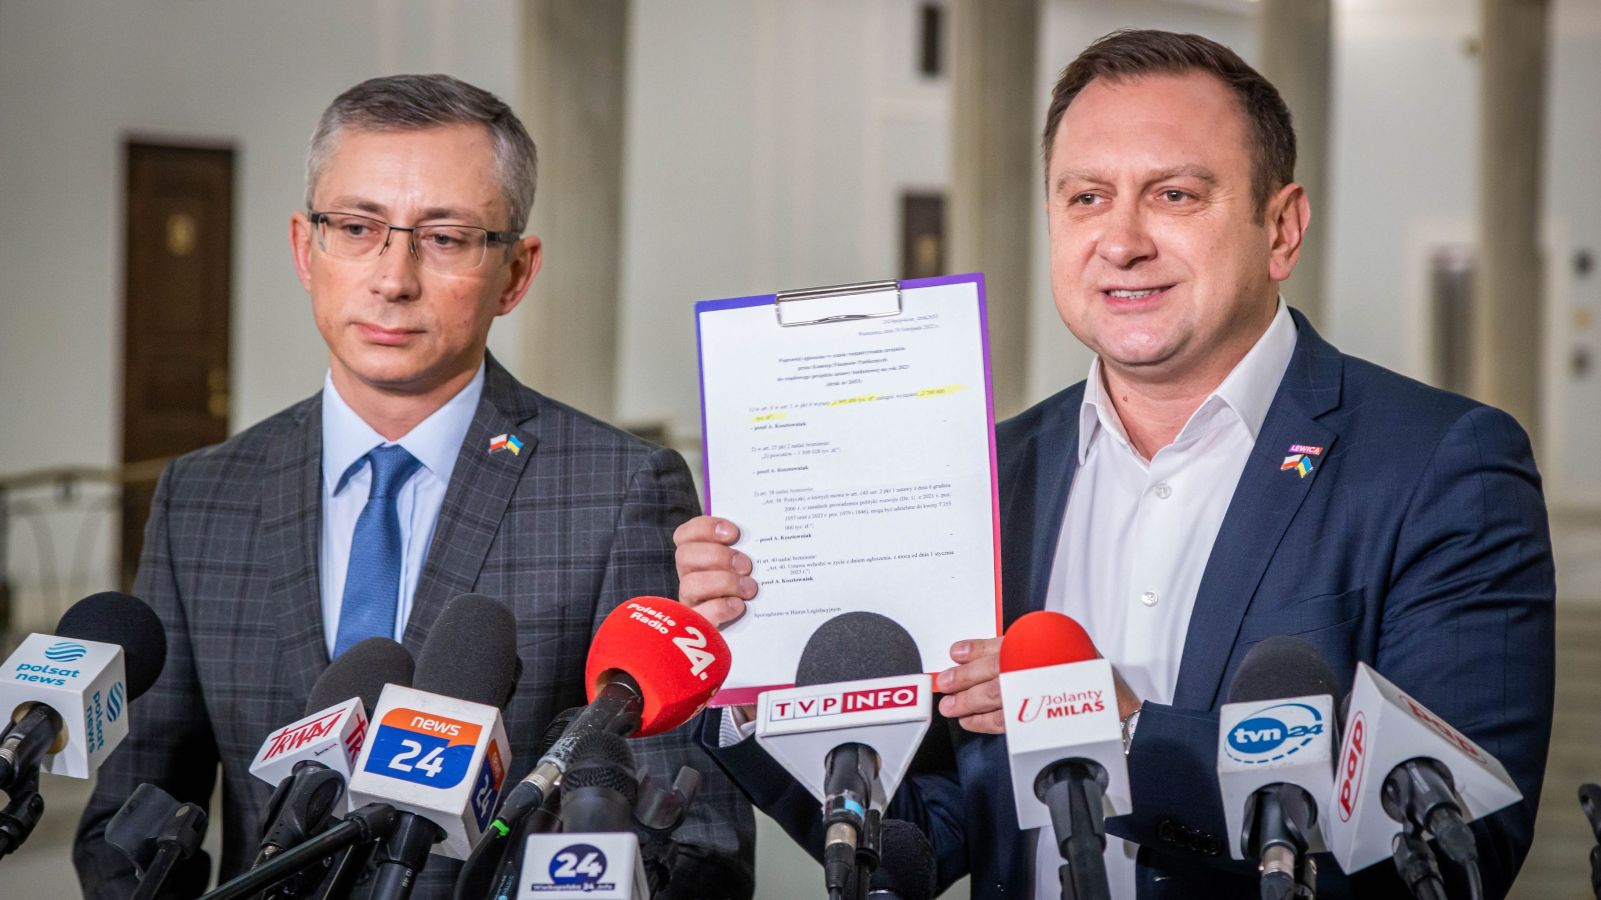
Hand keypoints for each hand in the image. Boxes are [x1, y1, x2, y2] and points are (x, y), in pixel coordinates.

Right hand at [673, 515, 757, 626]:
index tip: (733, 533)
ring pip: (690, 584)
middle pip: (684, 555)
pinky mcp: (698, 627)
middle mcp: (689, 577)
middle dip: (718, 556)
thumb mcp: (749, 566)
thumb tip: (767, 530)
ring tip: (749, 588)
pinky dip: (721, 607)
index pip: (685, 535)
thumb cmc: (753, 591)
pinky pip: (699, 614)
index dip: (705, 528)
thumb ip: (749, 549)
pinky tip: (739, 606)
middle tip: (746, 565)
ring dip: (723, 582)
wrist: (758, 633)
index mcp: (697, 558)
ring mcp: (691, 603)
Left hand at [936, 635, 1144, 733]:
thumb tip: (996, 653)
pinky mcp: (1036, 720)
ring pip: (992, 697)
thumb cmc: (1091, 679)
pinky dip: (982, 722)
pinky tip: (970, 721)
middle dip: (962, 678)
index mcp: (1044, 647)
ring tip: (951, 706)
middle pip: (991, 671)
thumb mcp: (1063, 648)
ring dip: (967, 701)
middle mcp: (1038, 668)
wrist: (1116, 710)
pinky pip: (1002, 722)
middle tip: (944, 683)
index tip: (957, 653)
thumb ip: (1031, 648)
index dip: (974, 649)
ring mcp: (1036, 695)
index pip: (1001, 645)